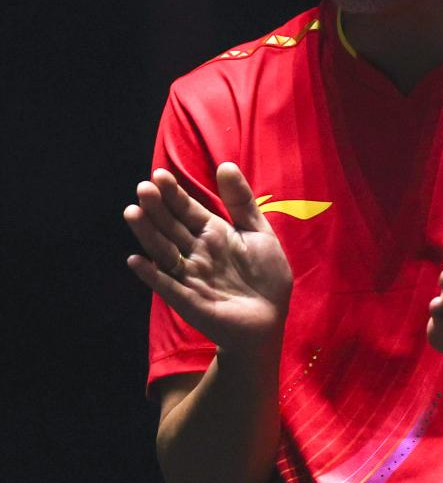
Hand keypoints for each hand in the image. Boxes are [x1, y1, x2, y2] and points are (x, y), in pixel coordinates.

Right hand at [124, 163, 291, 352]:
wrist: (270, 317)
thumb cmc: (266, 275)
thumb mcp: (259, 232)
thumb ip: (241, 201)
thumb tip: (225, 164)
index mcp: (213, 233)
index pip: (188, 209)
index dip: (174, 194)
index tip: (160, 175)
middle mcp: (197, 252)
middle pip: (172, 227)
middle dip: (158, 208)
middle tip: (144, 188)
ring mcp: (190, 275)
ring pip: (164, 251)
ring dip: (148, 234)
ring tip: (133, 212)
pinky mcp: (188, 300)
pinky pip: (167, 285)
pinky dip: (151, 274)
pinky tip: (136, 260)